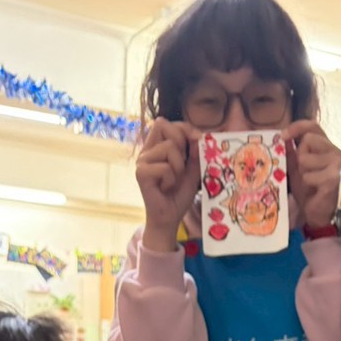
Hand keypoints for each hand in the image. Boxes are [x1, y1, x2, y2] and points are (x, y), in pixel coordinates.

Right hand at [137, 118, 201, 251]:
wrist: (169, 218)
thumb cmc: (179, 194)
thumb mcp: (192, 169)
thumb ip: (194, 152)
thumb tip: (198, 136)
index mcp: (157, 146)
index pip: (166, 122)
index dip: (184, 127)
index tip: (198, 138)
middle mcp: (147, 150)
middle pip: (162, 124)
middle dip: (181, 142)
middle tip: (183, 165)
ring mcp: (142, 161)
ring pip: (168, 147)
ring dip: (179, 167)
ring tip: (174, 181)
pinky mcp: (141, 173)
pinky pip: (165, 167)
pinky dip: (172, 179)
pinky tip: (166, 188)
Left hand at [283, 121, 340, 230]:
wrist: (316, 213)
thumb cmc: (308, 190)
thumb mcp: (295, 168)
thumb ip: (291, 152)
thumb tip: (283, 137)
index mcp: (326, 146)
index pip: (313, 125)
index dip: (297, 127)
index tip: (282, 135)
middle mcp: (335, 151)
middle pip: (308, 139)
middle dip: (300, 155)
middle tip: (303, 171)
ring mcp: (337, 163)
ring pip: (306, 157)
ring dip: (302, 172)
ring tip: (309, 181)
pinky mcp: (334, 177)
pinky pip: (308, 175)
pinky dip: (307, 183)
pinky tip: (314, 189)